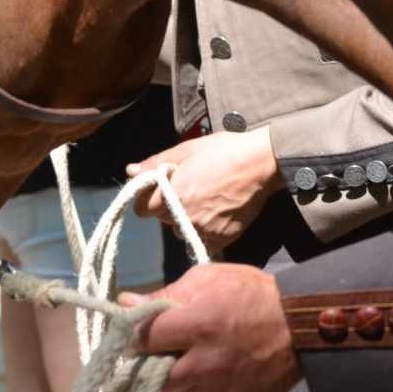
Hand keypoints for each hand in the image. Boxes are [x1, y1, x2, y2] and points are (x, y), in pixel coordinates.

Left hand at [121, 263, 299, 391]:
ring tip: (191, 358)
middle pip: (157, 376)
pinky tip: (210, 374)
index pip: (144, 340)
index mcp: (198, 326)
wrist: (303, 325)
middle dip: (153, 363)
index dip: (134, 335)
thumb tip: (125, 303)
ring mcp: (223, 389)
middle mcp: (207, 363)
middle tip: (162, 349)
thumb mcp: (206, 279)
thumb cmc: (250, 293)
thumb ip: (164, 295)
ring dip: (176, 378)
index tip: (135, 332)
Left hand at [128, 127, 282, 252]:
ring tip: (204, 200)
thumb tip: (130, 171)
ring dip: (186, 219)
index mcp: (172, 194)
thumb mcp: (184, 150)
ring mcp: (205, 230)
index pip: (142, 210)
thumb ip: (154, 164)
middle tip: (187, 189)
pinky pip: (203, 241)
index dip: (147, 198)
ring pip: (181, 231)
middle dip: (168, 206)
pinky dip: (205, 230)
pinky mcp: (223, 239)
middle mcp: (186, 216)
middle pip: (162, 219)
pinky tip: (216, 212)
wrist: (262, 164)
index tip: (157, 190)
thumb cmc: (222, 151)